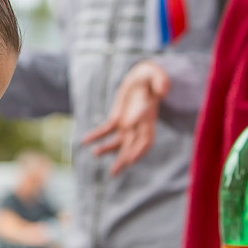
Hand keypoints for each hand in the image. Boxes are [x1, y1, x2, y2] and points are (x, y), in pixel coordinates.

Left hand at [82, 60, 170, 175]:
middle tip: (113, 172)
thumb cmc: (151, 76)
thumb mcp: (156, 74)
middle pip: (131, 146)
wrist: (144, 78)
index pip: (146, 138)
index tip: (131, 160)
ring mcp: (128, 124)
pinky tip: (84, 141)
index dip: (140, 150)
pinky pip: (106, 130)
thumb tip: (163, 90)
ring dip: (107, 150)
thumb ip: (160, 81)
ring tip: (95, 153)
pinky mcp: (118, 118)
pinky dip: (96, 136)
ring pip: (118, 142)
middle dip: (123, 159)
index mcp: (148, 118)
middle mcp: (138, 125)